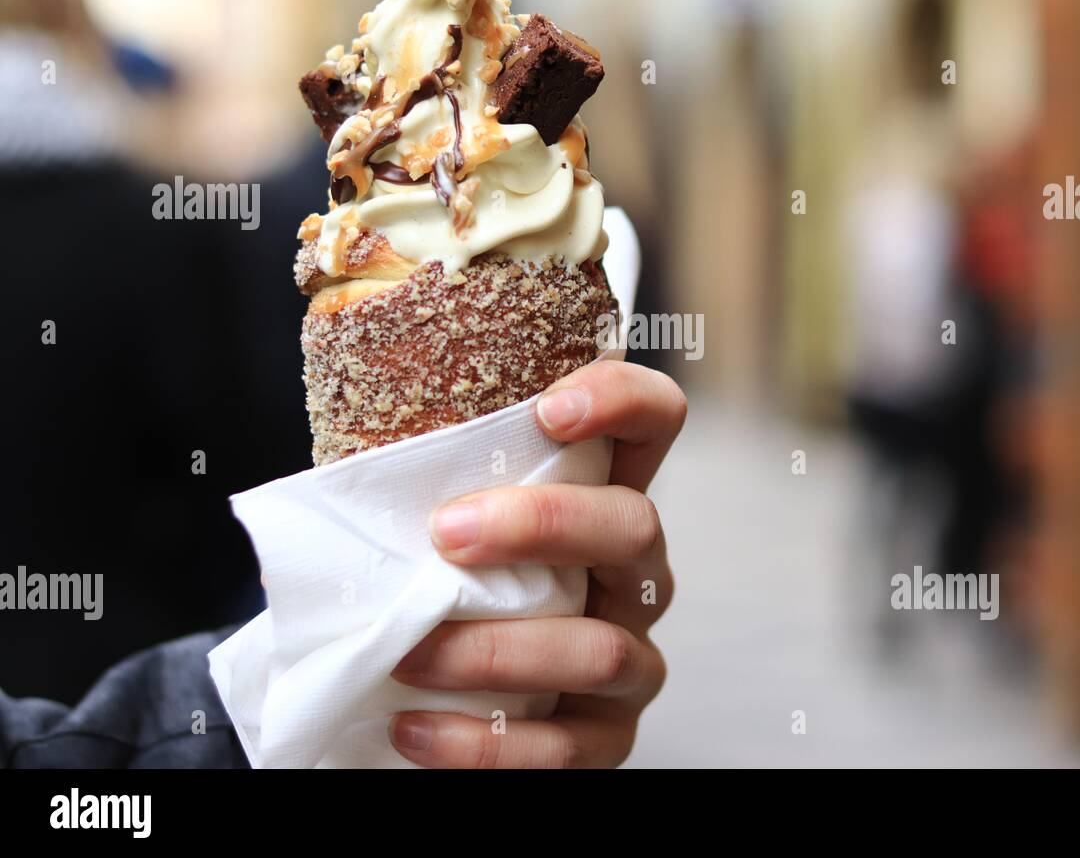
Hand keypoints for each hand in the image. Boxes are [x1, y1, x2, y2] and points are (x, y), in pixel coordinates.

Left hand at [388, 360, 685, 766]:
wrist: (446, 703)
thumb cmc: (448, 590)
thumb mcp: (452, 527)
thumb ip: (432, 486)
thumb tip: (353, 466)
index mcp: (604, 500)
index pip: (653, 422)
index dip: (622, 401)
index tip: (549, 410)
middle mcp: (634, 575)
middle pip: (636, 526)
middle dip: (543, 524)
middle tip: (445, 535)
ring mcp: (631, 659)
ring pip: (601, 649)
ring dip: (495, 650)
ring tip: (409, 655)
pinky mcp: (607, 739)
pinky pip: (564, 749)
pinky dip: (484, 742)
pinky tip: (414, 728)